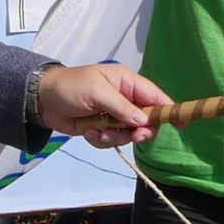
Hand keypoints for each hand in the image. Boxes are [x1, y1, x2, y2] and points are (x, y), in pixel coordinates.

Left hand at [35, 63, 170, 148]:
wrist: (42, 100)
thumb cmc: (70, 87)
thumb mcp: (97, 93)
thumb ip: (122, 107)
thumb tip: (144, 121)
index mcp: (127, 83)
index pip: (155, 96)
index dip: (169, 110)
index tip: (181, 124)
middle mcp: (124, 99)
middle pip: (145, 120)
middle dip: (138, 130)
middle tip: (132, 136)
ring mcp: (113, 116)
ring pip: (128, 134)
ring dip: (114, 137)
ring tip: (97, 132)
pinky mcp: (102, 129)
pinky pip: (111, 141)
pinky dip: (101, 140)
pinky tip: (88, 132)